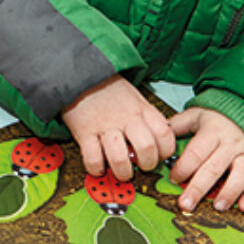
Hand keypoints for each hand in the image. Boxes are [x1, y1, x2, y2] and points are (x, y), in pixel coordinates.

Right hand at [59, 74, 175, 179]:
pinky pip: (92, 158)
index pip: (165, 135)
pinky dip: (96, 168)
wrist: (79, 72)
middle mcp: (126, 118)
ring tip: (121, 172)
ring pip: (120, 158)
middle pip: (147, 148)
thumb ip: (145, 116)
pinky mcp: (84, 131)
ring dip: (123, 172)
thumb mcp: (134, 96)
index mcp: (141, 109)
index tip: (158, 155)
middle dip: (147, 165)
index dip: (165, 151)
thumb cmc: (107, 87)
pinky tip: (98, 167)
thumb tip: (156, 139)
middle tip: (141, 166)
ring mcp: (105, 126)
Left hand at [167, 107, 243, 212]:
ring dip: (229, 192)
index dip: (183, 168)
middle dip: (198, 188)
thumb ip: (178, 125)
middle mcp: (231, 143)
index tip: (174, 179)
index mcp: (213, 132)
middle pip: (213, 168)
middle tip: (187, 203)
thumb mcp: (197, 116)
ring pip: (240, 175)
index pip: (196, 153)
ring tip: (218, 207)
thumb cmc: (221, 118)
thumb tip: (157, 135)